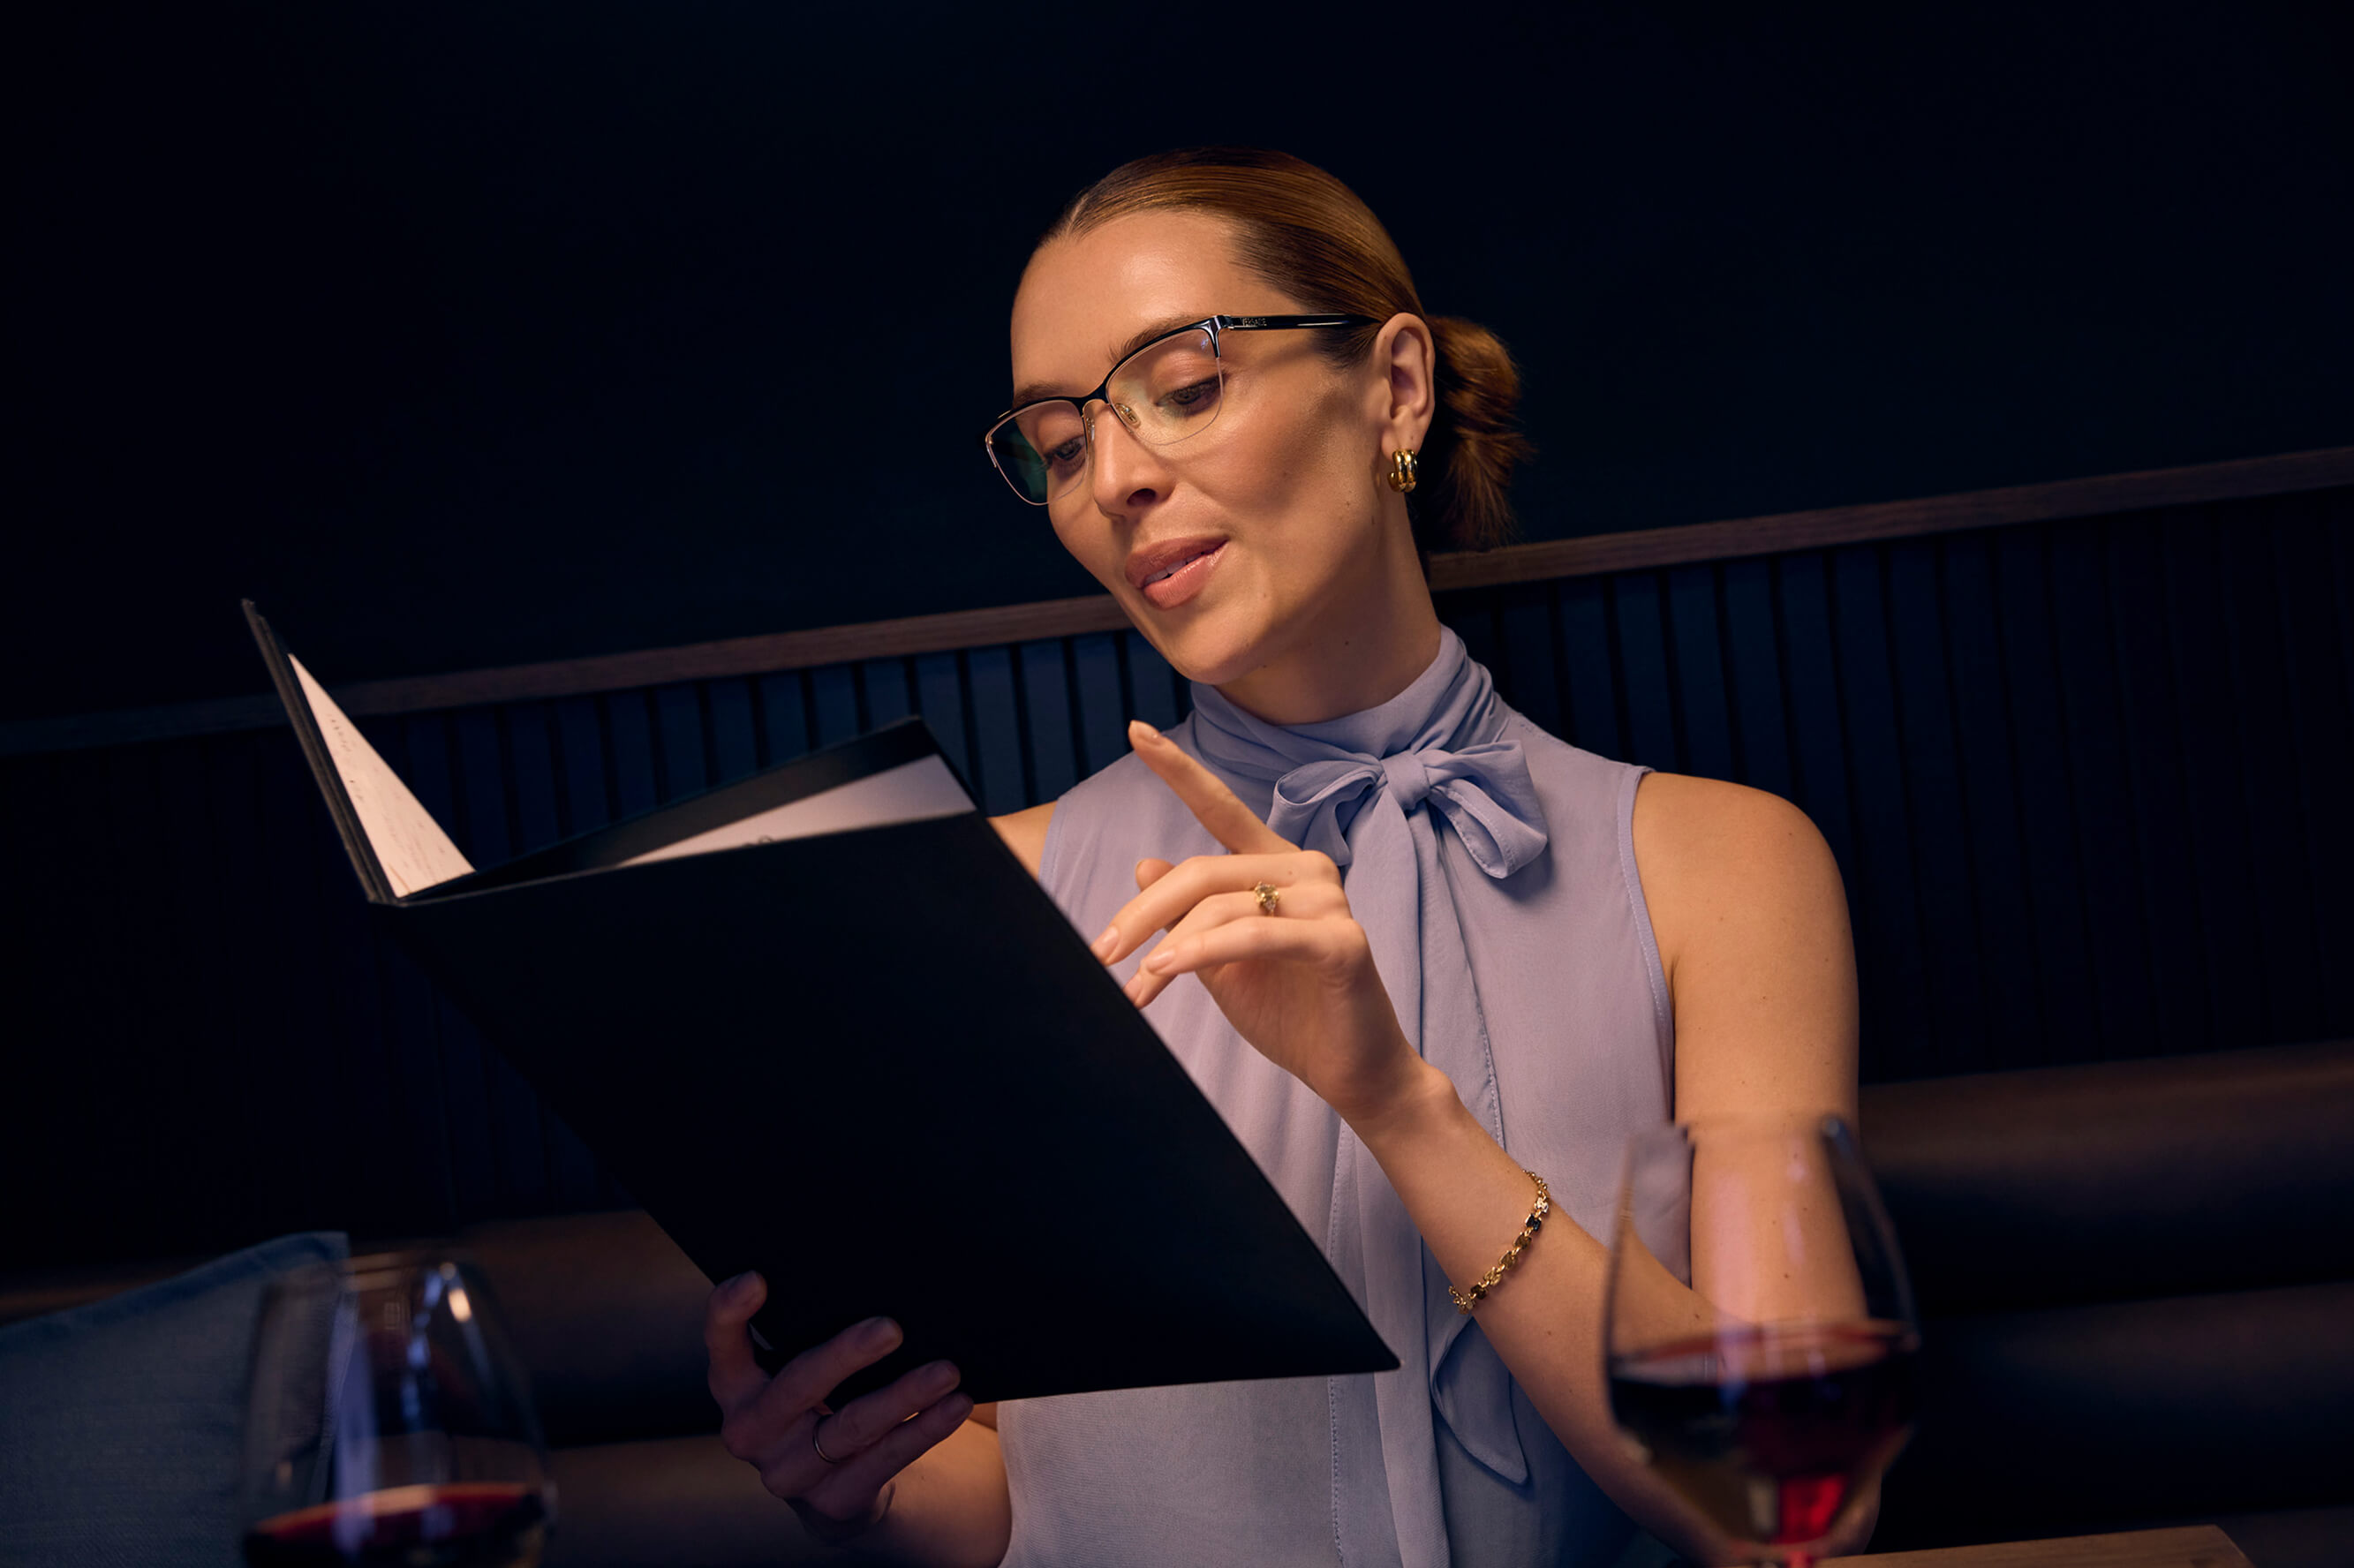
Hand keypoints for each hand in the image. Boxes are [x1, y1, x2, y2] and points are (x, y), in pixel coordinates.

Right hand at [704, 1272, 971, 1544]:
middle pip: (796, 1387)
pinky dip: (923, 1430)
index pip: (723, 1346)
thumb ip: (809, 1330)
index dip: (730, 1314)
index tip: (756, 1278)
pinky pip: (884, 1461)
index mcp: (736, 1386)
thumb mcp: (800, 1365)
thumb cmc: (820, 1395)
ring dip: (903, 1396)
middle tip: (891, 1328)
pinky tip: (953, 1405)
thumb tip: (874, 1276)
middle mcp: (752, 1432)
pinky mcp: (833, 1500)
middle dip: (845, 1356)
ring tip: (946, 1371)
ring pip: (850, 1428)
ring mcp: (789, 1473)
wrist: (834, 1481)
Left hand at [1095, 721, 1428, 1127]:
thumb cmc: (1291, 1014)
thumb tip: (1144, 864)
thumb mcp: (1222, 960)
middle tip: (1101, 953)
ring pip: (1221, 904)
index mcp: (1278, 866)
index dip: (1178, 769)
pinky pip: (1255, 934)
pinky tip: (1166, 972)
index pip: (1221, 808)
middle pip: (1202, 870)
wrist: (1351, 1073)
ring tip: (1137, 989)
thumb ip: (1189, 914)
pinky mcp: (1341, 942)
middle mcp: (1306, 870)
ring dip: (1166, 949)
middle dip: (1142, 915)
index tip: (1134, 731)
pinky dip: (1201, 952)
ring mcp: (1329, 902)